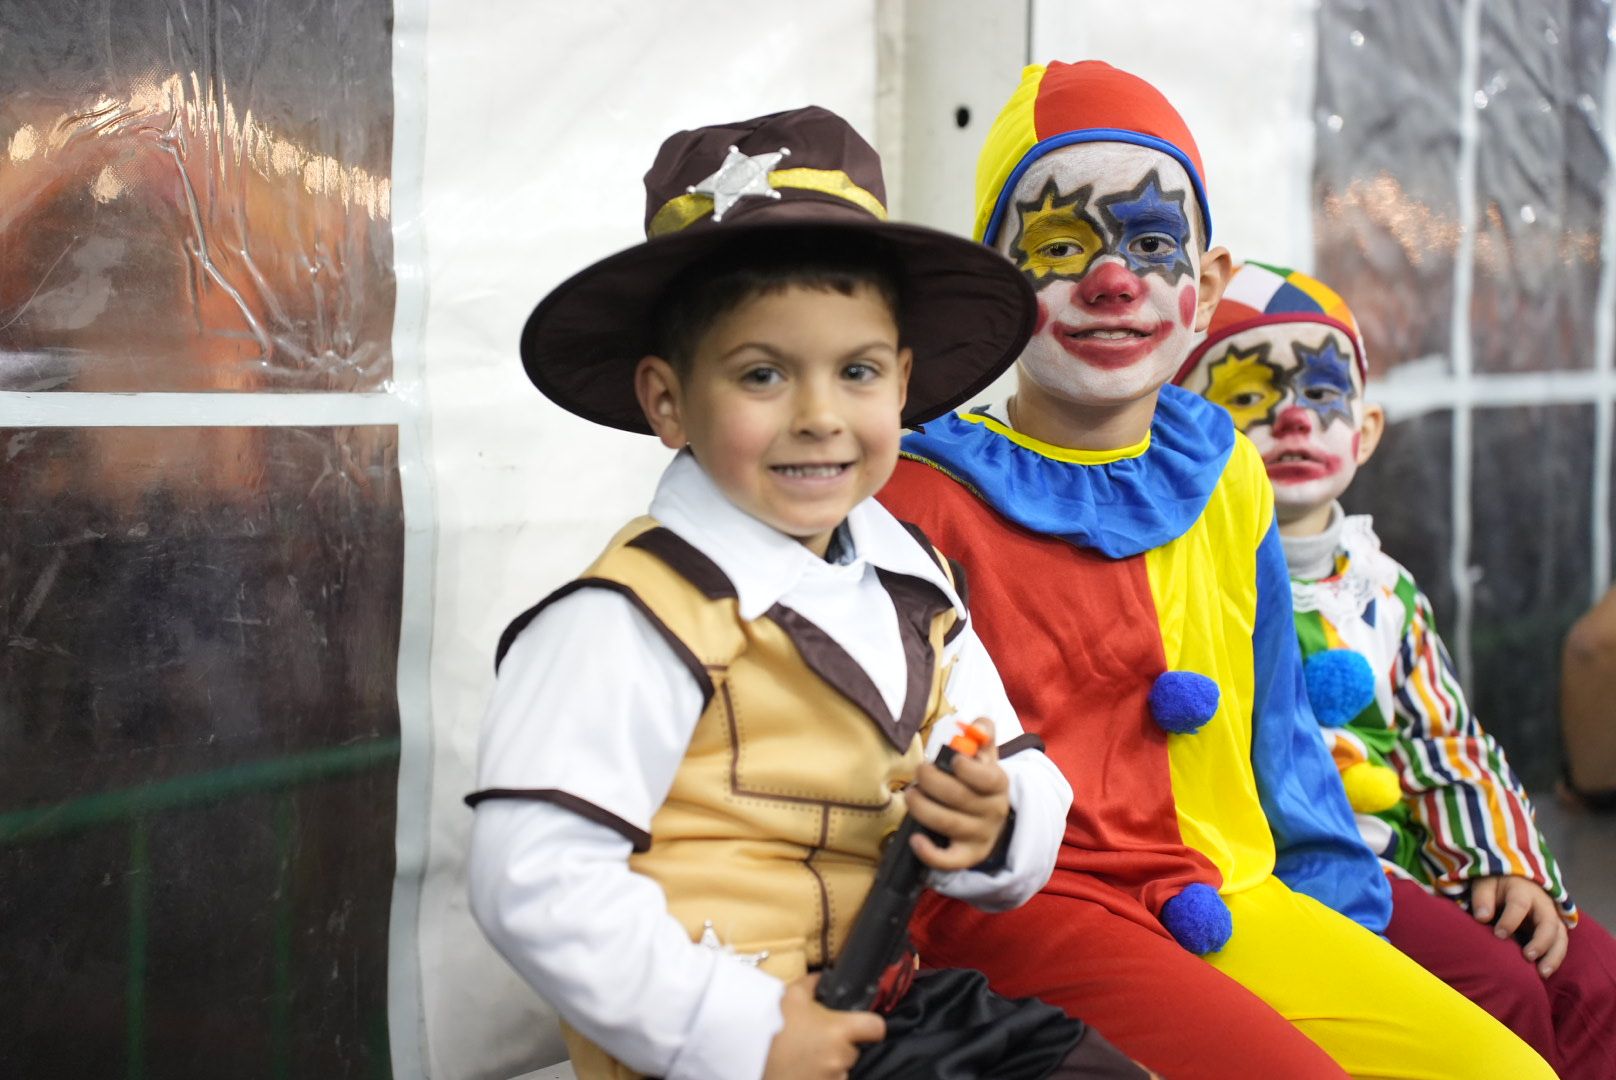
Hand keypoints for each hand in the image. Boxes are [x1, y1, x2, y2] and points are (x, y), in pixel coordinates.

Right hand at [762, 974, 884, 1079]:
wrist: (748, 1057)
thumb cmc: (772, 1027)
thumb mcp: (790, 997)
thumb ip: (811, 984)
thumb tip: (821, 977)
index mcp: (839, 1030)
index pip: (876, 1028)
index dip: (870, 1026)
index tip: (862, 1026)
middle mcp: (840, 1057)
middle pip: (854, 1051)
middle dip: (840, 1046)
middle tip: (817, 1040)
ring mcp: (832, 1079)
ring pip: (841, 1070)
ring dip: (829, 1065)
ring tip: (805, 1057)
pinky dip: (819, 1077)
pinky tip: (801, 1069)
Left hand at [904, 717, 1010, 871]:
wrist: (993, 822)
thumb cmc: (980, 782)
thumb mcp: (985, 757)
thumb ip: (982, 735)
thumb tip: (978, 724)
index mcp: (998, 784)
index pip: (988, 778)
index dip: (968, 769)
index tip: (952, 759)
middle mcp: (992, 812)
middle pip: (960, 798)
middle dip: (932, 781)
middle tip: (919, 771)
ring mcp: (980, 836)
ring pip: (948, 823)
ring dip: (923, 808)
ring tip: (909, 794)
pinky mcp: (967, 856)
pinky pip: (949, 861)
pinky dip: (929, 852)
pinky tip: (914, 838)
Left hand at [1470, 875, 1568, 977]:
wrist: (1515, 879)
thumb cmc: (1497, 884)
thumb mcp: (1485, 884)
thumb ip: (1483, 899)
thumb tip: (1482, 918)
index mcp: (1522, 890)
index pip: (1519, 904)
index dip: (1510, 920)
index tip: (1499, 934)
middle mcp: (1542, 904)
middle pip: (1548, 923)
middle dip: (1541, 941)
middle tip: (1528, 957)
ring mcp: (1552, 916)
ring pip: (1560, 936)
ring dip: (1554, 955)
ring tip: (1543, 974)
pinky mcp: (1554, 928)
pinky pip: (1560, 943)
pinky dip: (1555, 958)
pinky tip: (1544, 973)